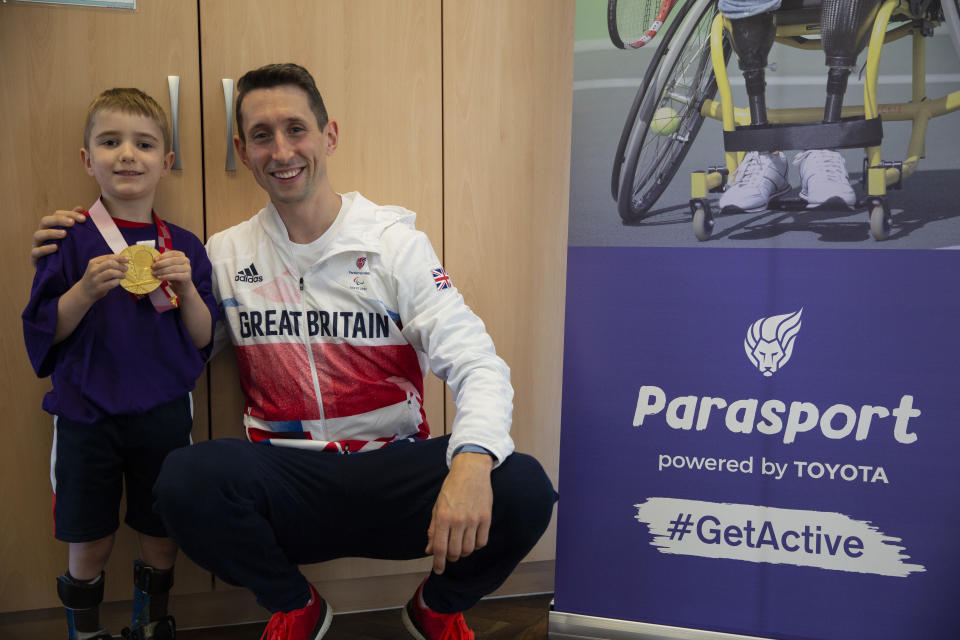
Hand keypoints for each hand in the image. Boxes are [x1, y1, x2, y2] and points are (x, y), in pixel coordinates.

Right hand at [31, 207, 86, 266]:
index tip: (83, 219)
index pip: (57, 214)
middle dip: (59, 220)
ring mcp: (37, 245)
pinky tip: (56, 248)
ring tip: (64, 234)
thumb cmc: (68, 251)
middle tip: (72, 223)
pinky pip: (36, 252)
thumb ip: (75, 223)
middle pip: (45, 221)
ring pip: (38, 234)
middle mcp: (43, 233)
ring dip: (51, 233)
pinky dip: (45, 249)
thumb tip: (81, 208)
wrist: (61, 273)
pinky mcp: (35, 258)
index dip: (69, 214)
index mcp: (52, 226)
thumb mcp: (74, 237)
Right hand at [78, 254, 128, 302]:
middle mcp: (93, 270)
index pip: (108, 257)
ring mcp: (95, 279)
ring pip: (111, 273)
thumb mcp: (97, 268)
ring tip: (123, 276)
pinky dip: (117, 282)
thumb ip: (107, 263)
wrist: (84, 291)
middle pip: (110, 264)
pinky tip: (118, 281)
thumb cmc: (94, 278)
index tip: (127, 259)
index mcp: (93, 262)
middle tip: (126, 269)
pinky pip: (111, 283)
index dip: (119, 257)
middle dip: (120, 266)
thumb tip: (123, 260)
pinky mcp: (99, 288)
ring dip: (120, 273)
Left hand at [152, 250, 195, 296]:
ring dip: (162, 271)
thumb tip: (155, 260)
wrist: (182, 285)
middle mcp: (186, 260)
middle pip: (172, 260)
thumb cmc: (174, 273)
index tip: (155, 260)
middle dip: (161, 264)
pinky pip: (175, 276)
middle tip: (153, 267)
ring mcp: (188, 268)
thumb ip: (164, 261)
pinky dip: (166, 276)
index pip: (172, 253)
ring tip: (155, 273)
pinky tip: (159, 278)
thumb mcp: (169, 266)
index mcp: (181, 255)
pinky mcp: (187, 276)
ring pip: (173, 268)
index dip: (163, 256)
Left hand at [425, 452, 493, 574]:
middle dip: (450, 558)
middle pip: (454, 552)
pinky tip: (472, 539)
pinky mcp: (486, 518)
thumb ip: (434, 529)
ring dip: (463, 552)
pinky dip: (476, 545)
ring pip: (469, 549)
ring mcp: (473, 519)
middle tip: (450, 554)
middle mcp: (458, 520)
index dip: (438, 564)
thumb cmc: (452, 488)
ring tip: (460, 545)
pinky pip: (482, 542)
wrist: (471, 471)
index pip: (440, 548)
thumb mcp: (438, 507)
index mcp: (443, 517)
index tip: (438, 571)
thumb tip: (429, 550)